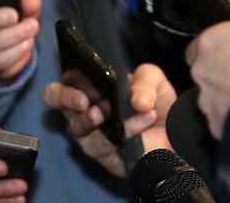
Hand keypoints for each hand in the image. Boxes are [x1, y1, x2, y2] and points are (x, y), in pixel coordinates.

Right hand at [42, 63, 176, 176]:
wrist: (175, 136)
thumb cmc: (156, 105)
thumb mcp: (155, 82)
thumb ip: (146, 80)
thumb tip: (136, 101)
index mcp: (90, 84)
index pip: (66, 76)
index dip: (71, 78)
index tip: (88, 82)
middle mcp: (83, 107)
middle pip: (53, 98)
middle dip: (64, 97)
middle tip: (82, 101)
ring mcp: (89, 132)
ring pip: (75, 127)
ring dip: (91, 118)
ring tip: (108, 113)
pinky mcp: (101, 153)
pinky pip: (102, 144)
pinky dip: (124, 131)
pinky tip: (144, 121)